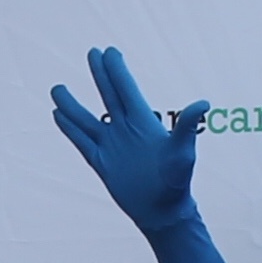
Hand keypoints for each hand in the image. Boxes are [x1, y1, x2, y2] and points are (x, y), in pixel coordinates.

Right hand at [49, 45, 208, 234]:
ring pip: (86, 120)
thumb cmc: (177, 181)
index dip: (117, 71)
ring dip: (72, 105)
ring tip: (57, 88)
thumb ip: (187, 127)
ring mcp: (112, 145)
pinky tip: (58, 115)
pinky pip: (82, 142)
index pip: (127, 90)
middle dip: (100, 75)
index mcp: (143, 122)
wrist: (162, 211)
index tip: (109, 51)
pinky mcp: (102, 163)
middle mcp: (125, 130)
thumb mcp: (183, 152)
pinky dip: (69, 129)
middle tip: (93, 52)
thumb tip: (204, 103)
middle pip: (109, 96)